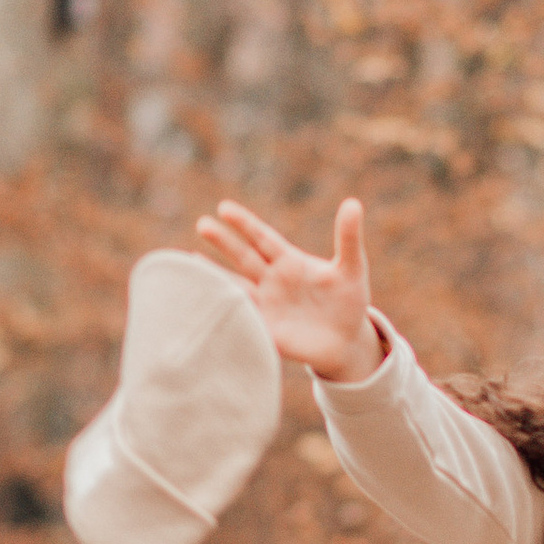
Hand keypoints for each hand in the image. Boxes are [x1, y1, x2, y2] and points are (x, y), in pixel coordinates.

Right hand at [194, 196, 383, 383]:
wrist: (347, 340)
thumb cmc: (349, 300)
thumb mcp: (352, 267)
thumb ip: (349, 238)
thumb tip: (354, 203)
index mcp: (289, 261)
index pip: (262, 238)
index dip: (245, 224)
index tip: (224, 208)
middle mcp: (272, 280)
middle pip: (244, 257)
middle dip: (223, 242)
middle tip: (202, 224)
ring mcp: (267, 305)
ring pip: (235, 286)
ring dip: (215, 275)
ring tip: (189, 263)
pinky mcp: (267, 330)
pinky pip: (242, 318)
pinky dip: (224, 311)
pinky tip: (204, 303)